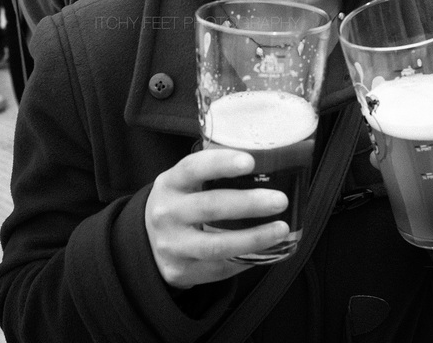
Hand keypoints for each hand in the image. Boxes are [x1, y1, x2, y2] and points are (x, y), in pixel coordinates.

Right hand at [145, 148, 289, 288]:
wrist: (151, 240)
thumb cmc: (183, 203)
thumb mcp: (187, 183)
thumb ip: (215, 174)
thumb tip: (268, 164)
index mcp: (170, 183)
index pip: (193, 168)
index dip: (221, 163)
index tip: (250, 161)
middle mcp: (166, 213)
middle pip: (209, 207)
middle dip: (248, 203)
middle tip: (280, 200)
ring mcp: (171, 245)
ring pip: (216, 245)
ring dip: (253, 237)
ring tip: (281, 229)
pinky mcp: (180, 271)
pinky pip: (219, 268)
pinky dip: (247, 258)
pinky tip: (267, 250)